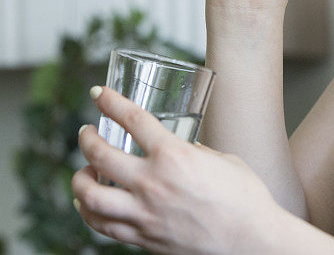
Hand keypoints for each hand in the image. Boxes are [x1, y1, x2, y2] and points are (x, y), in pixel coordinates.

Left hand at [72, 86, 281, 253]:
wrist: (253, 241)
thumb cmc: (245, 198)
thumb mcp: (221, 160)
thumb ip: (195, 151)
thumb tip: (182, 148)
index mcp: (174, 155)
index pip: (131, 119)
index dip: (110, 101)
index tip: (98, 94)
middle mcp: (153, 182)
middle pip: (100, 154)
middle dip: (87, 138)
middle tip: (87, 132)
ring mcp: (145, 213)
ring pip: (90, 195)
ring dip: (79, 178)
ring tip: (84, 171)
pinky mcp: (144, 239)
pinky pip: (102, 226)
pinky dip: (89, 212)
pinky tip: (90, 203)